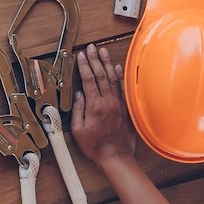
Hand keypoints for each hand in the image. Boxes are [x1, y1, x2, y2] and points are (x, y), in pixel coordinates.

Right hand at [71, 44, 137, 166]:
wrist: (116, 155)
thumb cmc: (95, 146)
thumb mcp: (78, 130)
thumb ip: (78, 110)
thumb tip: (78, 94)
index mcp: (94, 106)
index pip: (88, 80)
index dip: (84, 66)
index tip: (80, 55)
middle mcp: (108, 101)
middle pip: (101, 75)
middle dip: (95, 60)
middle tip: (91, 47)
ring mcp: (118, 103)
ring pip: (112, 78)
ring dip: (107, 63)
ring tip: (102, 51)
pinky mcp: (125, 107)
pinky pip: (122, 88)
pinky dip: (119, 76)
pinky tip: (117, 67)